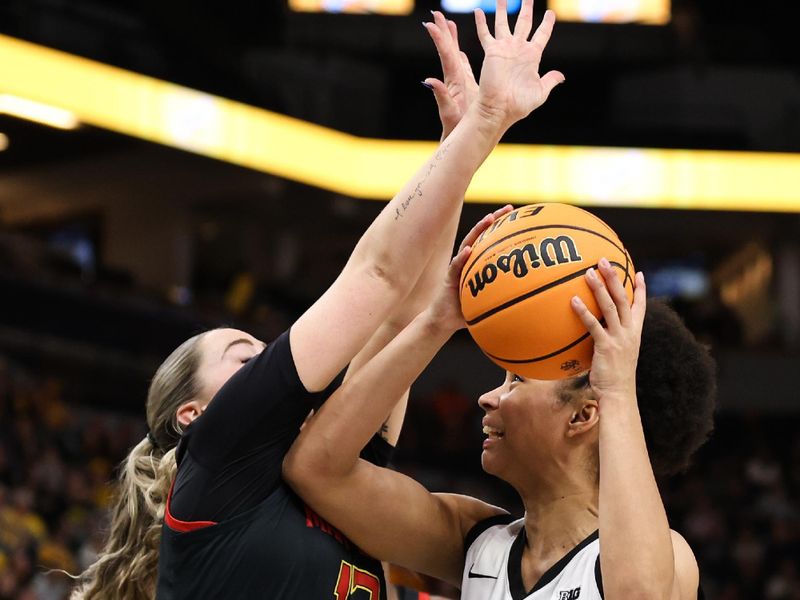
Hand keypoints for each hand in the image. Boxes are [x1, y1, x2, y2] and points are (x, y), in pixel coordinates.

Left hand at [423, 12, 478, 139]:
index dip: (439, 39)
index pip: (445, 55)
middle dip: (443, 31)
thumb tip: (427, 80)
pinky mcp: (465, 88)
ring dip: (451, 39)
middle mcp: (454, 79)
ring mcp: (459, 83)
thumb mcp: (448, 112)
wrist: (463, 138)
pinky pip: (463, 67)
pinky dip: (461, 55)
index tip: (430, 23)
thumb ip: (439, 95)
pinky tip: (461, 49)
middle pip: (448, 50)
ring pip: (455, 56)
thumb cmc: (456, 129)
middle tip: (436, 13)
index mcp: (453, 81)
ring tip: (448, 22)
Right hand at [427, 205, 513, 332]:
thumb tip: (534, 301)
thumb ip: (507, 297)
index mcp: (478, 264)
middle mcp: (468, 260)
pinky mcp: (449, 277)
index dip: (504, 228)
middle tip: (509, 209)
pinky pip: (455, 266)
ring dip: (478, 230)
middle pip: (481, 235)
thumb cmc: (469, 311)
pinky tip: (468, 251)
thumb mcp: (491, 302)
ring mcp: (458, 267)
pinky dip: (461, 258)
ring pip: (468, 243)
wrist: (445, 321)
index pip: (492, 241)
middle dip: (494, 220)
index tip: (520, 216)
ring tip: (488, 220)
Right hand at [474, 0, 563, 129]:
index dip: (547, 24)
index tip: (551, 13)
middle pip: (524, 23)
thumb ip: (550, 81)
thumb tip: (561, 76)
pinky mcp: (491, 52)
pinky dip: (482, 22)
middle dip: (526, 9)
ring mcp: (504, 49)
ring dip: (503, 10)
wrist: (499, 109)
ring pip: (504, 23)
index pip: (541, 35)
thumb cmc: (518, 105)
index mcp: (532, 57)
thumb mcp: (540, 93)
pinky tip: (478, 11)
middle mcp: (518, 49)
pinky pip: (485, 34)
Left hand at [570, 258, 645, 401]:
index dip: (640, 289)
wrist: (619, 395)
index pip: (640, 307)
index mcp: (635, 333)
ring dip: (599, 288)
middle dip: (615, 278)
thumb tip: (597, 332)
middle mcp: (629, 333)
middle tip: (605, 260)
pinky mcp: (606, 347)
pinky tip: (573, 300)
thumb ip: (611, 340)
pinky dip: (584, 312)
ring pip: (610, 307)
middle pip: (623, 299)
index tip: (638, 273)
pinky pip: (593, 326)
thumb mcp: (618, 354)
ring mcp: (619, 339)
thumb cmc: (614, 377)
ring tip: (588, 272)